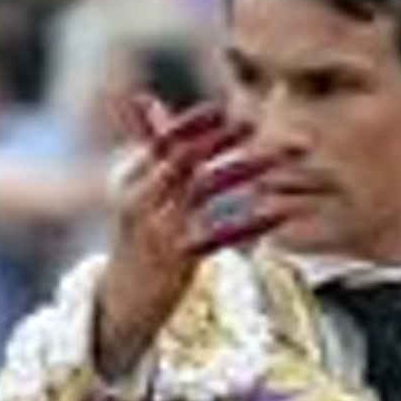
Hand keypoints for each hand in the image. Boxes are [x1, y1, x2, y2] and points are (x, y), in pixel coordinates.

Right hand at [93, 94, 283, 380]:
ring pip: (207, 188)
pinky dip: (250, 223)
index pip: (162, 142)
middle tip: (253, 122)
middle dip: (220, 138)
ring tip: (279, 159)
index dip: (192, 124)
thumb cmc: (136, 238)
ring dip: (246, 169)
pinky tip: (277, 213)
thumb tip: (147, 100)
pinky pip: (220, 235)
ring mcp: (158, 229)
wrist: (121, 301)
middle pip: (184, 158)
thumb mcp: (137, 191)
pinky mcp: (178, 259)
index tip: (221, 109)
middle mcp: (140, 199)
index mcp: (130, 178)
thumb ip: (150, 148)